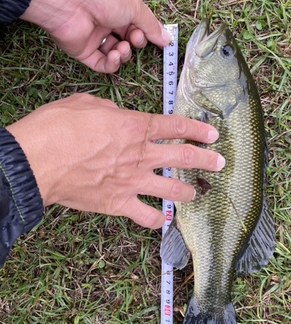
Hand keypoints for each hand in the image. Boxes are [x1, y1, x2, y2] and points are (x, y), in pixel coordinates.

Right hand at [6, 94, 224, 227]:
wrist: (37, 160)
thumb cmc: (57, 127)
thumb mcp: (86, 104)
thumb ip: (111, 110)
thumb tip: (118, 115)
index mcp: (134, 126)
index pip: (176, 126)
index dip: (197, 129)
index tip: (212, 134)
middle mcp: (140, 155)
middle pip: (184, 158)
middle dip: (206, 160)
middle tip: (220, 163)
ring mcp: (132, 181)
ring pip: (172, 190)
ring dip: (188, 192)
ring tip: (196, 194)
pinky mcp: (119, 204)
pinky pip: (146, 216)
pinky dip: (157, 219)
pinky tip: (162, 220)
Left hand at [21, 0, 170, 72]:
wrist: (70, 0)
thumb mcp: (134, 7)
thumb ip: (150, 26)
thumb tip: (166, 39)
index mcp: (117, 7)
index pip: (136, 25)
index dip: (145, 33)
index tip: (155, 39)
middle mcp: (105, 21)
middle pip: (127, 40)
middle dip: (135, 43)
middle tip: (135, 40)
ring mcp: (94, 37)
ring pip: (116, 54)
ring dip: (124, 54)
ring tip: (122, 48)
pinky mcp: (83, 52)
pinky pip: (102, 64)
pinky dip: (112, 64)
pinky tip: (115, 56)